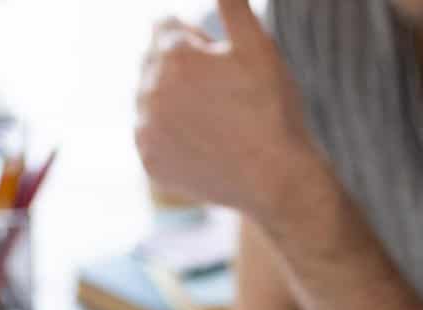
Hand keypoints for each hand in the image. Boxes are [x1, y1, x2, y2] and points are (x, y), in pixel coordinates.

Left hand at [134, 0, 324, 225]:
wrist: (276, 179)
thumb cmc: (272, 109)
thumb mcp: (258, 45)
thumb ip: (231, 5)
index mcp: (173, 55)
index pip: (165, 26)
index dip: (199, 43)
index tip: (224, 67)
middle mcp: (149, 90)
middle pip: (154, 61)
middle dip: (182, 70)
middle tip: (224, 97)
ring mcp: (146, 129)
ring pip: (149, 98)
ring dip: (173, 101)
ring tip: (215, 121)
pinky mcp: (149, 161)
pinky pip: (151, 135)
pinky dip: (170, 136)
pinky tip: (201, 143)